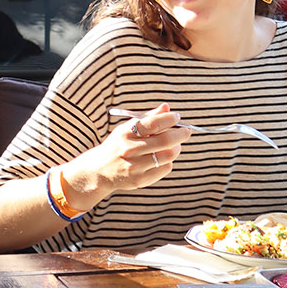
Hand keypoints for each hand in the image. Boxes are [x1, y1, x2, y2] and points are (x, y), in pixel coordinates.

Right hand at [62, 102, 191, 204]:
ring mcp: (135, 166)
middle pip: (165, 140)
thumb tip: (166, 107)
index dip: (168, 119)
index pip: (153, 124)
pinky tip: (163, 158)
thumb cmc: (118, 145)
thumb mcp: (127, 129)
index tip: (177, 116)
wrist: (99, 170)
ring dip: (176, 148)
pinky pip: (165, 168)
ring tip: (175, 145)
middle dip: (180, 134)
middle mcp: (129, 150)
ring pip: (168, 156)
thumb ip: (147, 118)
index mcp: (125, 134)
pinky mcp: (140, 180)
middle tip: (186, 131)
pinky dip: (168, 161)